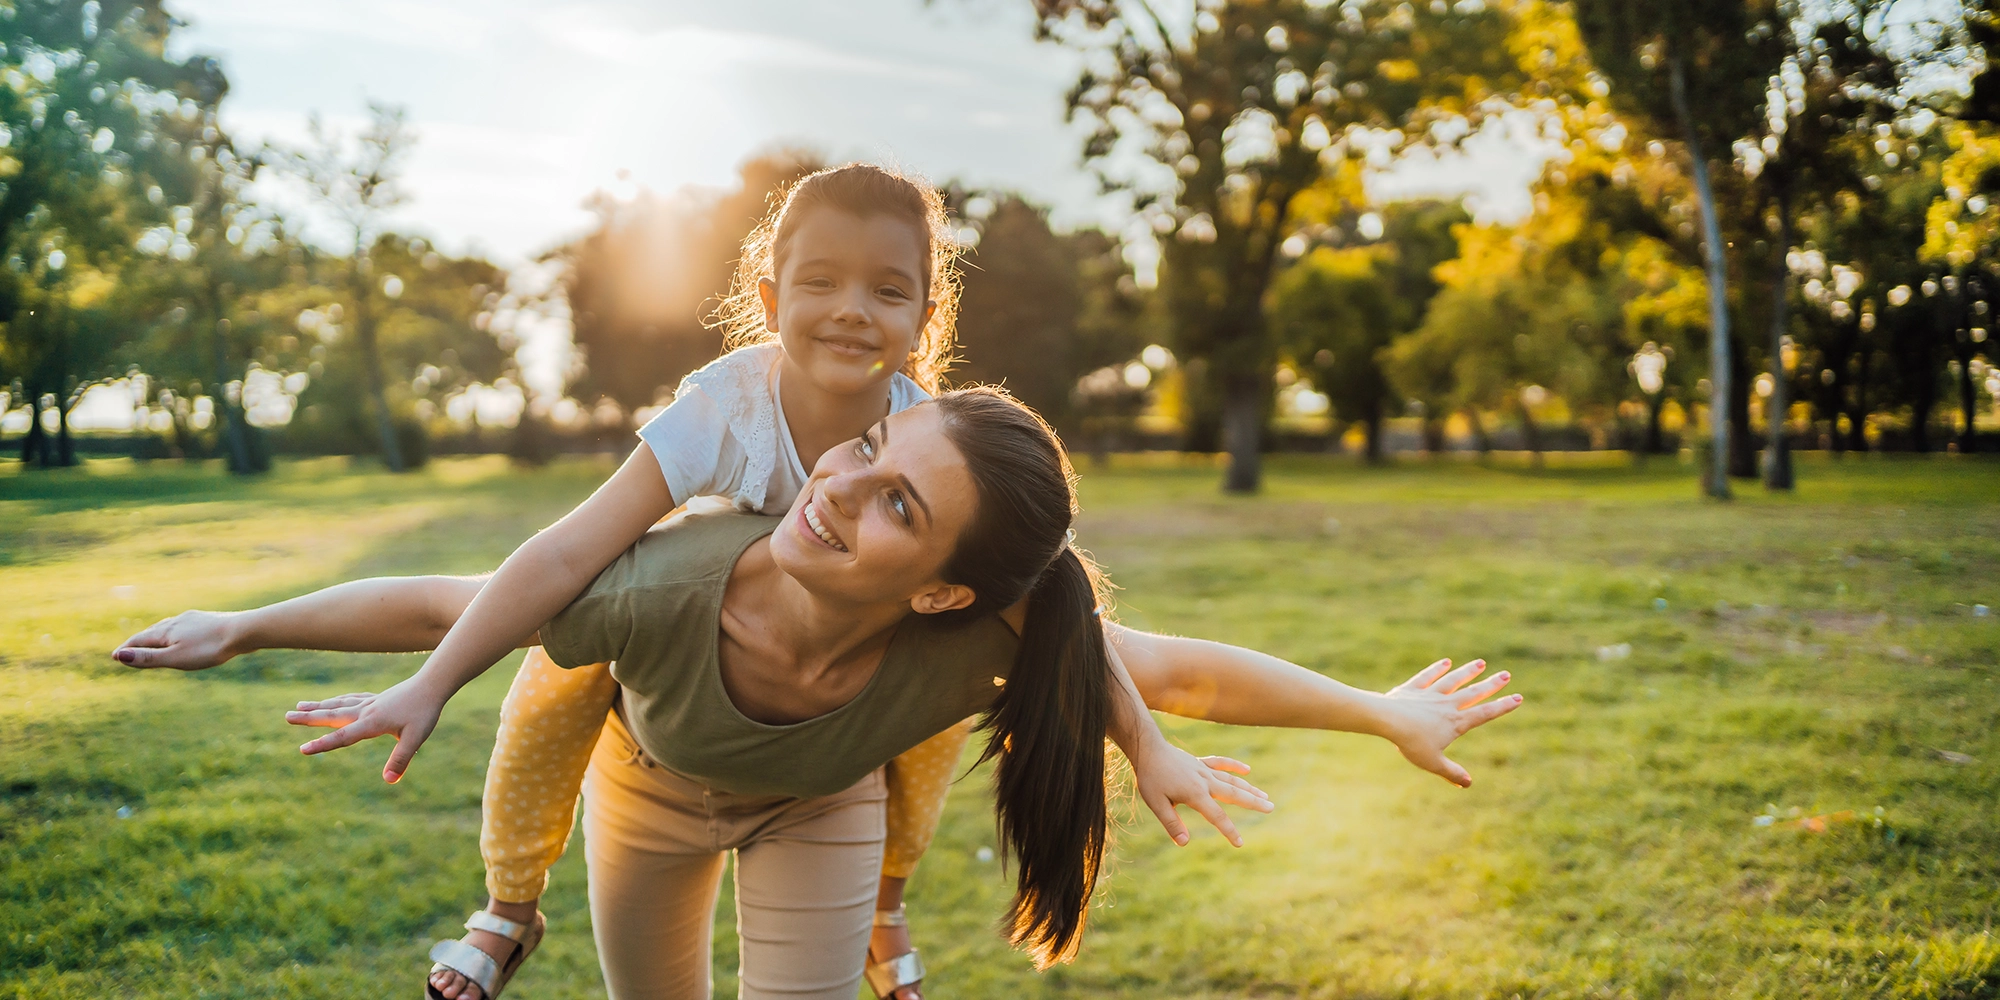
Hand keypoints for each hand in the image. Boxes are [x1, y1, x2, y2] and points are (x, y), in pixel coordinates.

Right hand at [114, 610, 244, 669]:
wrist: (243, 631)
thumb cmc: (209, 648)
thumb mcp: (175, 658)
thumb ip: (148, 658)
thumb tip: (119, 656)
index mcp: (166, 631)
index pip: (139, 640)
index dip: (126, 649)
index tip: (114, 656)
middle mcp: (176, 621)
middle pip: (151, 631)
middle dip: (138, 641)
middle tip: (127, 650)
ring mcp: (193, 619)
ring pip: (168, 627)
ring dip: (156, 635)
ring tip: (152, 640)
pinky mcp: (208, 620)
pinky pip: (184, 626)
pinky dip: (175, 632)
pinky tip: (184, 633)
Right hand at [283, 676, 446, 782]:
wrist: (432, 685)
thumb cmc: (424, 712)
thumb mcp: (415, 738)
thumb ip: (401, 759)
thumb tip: (389, 781)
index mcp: (372, 723)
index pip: (343, 737)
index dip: (322, 745)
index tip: (302, 750)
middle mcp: (366, 711)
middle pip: (332, 716)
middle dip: (309, 719)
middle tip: (286, 717)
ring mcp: (370, 703)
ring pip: (338, 704)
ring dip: (318, 706)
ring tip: (299, 706)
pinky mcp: (377, 698)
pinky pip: (352, 699)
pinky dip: (338, 700)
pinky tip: (333, 701)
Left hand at [1129, 739, 1272, 847]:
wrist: (1148, 749)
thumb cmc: (1150, 777)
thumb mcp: (1156, 804)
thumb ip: (1171, 823)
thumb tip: (1184, 843)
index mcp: (1195, 794)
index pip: (1217, 816)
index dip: (1229, 831)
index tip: (1240, 843)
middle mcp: (1205, 781)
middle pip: (1234, 794)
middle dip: (1253, 803)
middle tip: (1271, 808)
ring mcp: (1204, 770)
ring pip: (1231, 780)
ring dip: (1249, 788)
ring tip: (1265, 796)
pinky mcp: (1199, 763)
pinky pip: (1220, 763)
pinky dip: (1234, 766)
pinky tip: (1247, 769)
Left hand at [1378, 658, 1521, 787]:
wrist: (1387, 720)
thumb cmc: (1411, 743)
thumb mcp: (1433, 763)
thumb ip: (1452, 773)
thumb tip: (1468, 784)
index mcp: (1455, 723)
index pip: (1483, 714)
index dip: (1502, 707)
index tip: (1518, 698)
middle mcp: (1446, 705)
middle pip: (1472, 693)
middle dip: (1491, 685)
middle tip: (1506, 675)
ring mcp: (1430, 694)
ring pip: (1453, 681)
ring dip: (1468, 672)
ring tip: (1480, 663)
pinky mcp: (1413, 688)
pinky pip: (1427, 677)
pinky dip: (1437, 669)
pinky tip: (1446, 662)